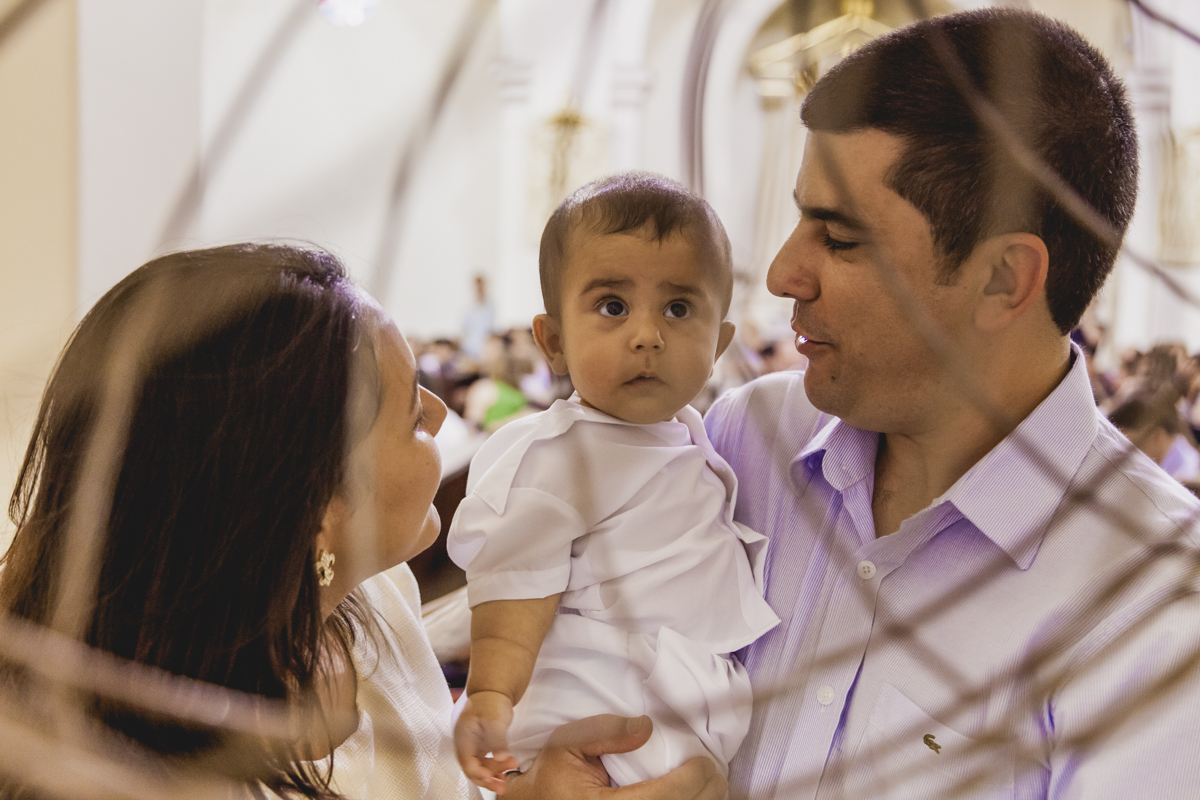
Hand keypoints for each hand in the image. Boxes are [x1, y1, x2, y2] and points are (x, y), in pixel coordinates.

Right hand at [454, 690, 519, 793]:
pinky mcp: (482, 746)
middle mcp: (466, 744)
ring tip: (507, 778)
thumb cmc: (490, 701)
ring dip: (493, 774)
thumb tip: (501, 756)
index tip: (492, 777)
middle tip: (502, 786)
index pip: (467, 763)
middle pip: (473, 769)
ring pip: (480, 767)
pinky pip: (486, 762)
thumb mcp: (494, 719)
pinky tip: (505, 772)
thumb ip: (497, 739)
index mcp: (463, 738)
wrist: (492, 691)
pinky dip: (495, 769)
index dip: (479, 773)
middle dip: (487, 780)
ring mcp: (473, 746)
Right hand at [505, 714, 727, 799]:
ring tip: (709, 788)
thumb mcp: (569, 743)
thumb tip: (647, 727)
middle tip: (716, 773)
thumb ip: (607, 733)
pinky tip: (691, 798)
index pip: (663, 799)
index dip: (692, 781)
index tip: (704, 763)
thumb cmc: (551, 775)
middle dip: (706, 794)